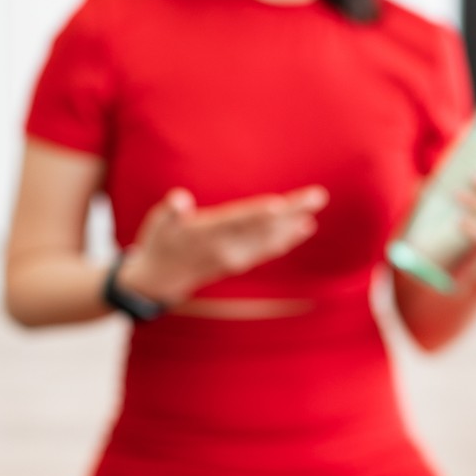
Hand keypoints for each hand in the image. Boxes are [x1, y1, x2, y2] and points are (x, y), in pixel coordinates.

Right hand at [122, 184, 327, 303]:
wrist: (160, 280)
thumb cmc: (159, 242)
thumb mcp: (157, 224)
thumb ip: (170, 212)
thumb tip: (179, 200)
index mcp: (205, 234)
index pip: (236, 221)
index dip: (258, 214)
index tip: (280, 205)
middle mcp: (225, 249)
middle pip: (263, 227)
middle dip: (292, 212)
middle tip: (318, 195)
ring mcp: (235, 258)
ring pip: (271, 239)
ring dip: (295, 223)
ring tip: (316, 205)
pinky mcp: (241, 263)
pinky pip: (269, 250)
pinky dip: (288, 239)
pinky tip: (305, 227)